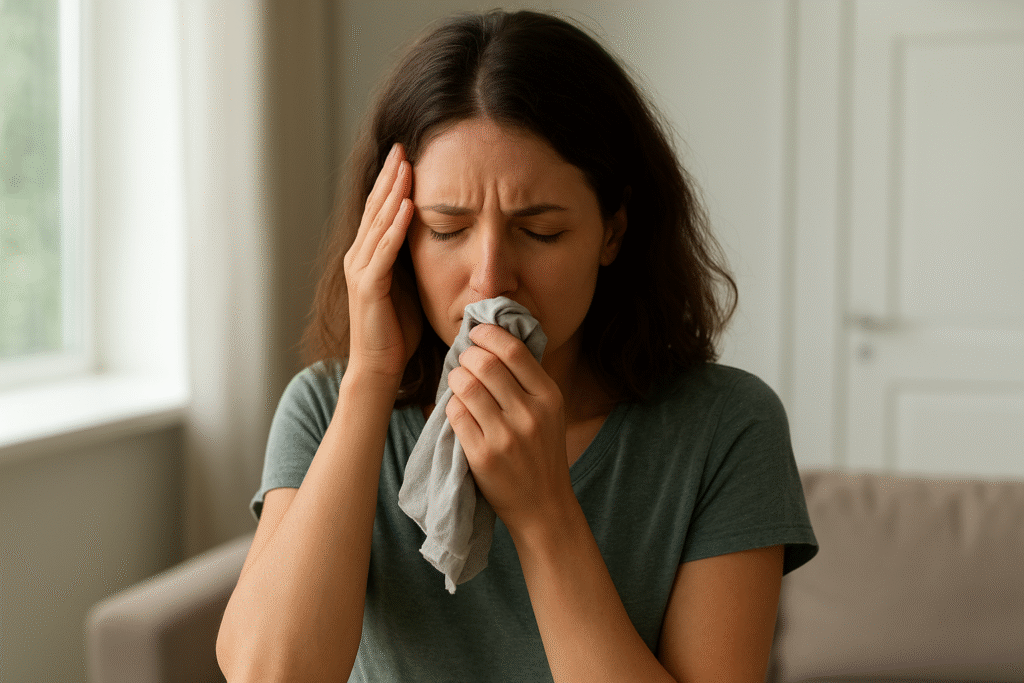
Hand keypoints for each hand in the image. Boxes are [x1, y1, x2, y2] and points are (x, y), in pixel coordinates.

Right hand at [343, 143, 421, 378]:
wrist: (379, 367)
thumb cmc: (397, 331)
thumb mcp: (409, 286)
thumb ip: (413, 260)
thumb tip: (437, 238)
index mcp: (369, 256)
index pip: (380, 210)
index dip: (391, 182)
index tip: (405, 155)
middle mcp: (359, 258)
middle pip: (375, 208)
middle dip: (390, 177)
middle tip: (402, 147)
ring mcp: (361, 271)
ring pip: (378, 223)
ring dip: (393, 193)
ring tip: (405, 166)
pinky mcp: (369, 288)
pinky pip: (383, 251)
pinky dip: (394, 227)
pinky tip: (407, 206)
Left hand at [445, 324, 574, 535]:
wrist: (543, 505)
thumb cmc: (541, 452)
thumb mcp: (550, 412)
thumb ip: (528, 380)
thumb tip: (493, 340)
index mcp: (549, 397)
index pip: (514, 350)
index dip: (490, 334)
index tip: (478, 332)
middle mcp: (530, 414)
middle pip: (486, 364)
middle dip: (468, 355)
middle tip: (465, 359)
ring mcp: (505, 436)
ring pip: (467, 386)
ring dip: (455, 377)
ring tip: (458, 380)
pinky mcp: (482, 455)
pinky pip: (455, 414)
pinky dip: (451, 404)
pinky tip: (457, 406)